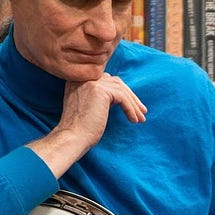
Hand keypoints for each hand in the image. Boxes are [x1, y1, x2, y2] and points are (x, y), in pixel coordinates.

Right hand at [31, 74, 146, 176]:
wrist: (72, 137)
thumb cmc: (80, 128)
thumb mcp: (89, 106)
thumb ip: (99, 96)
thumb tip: (122, 96)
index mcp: (78, 79)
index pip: (107, 79)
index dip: (122, 92)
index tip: (133, 106)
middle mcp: (83, 77)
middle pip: (115, 82)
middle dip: (131, 97)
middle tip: (142, 111)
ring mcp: (91, 82)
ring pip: (121, 89)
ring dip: (134, 105)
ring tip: (141, 119)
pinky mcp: (99, 90)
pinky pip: (122, 97)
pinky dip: (131, 109)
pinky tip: (134, 120)